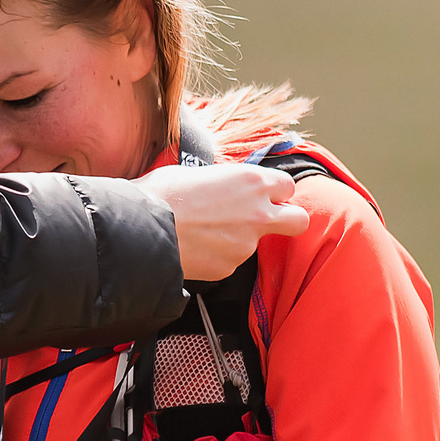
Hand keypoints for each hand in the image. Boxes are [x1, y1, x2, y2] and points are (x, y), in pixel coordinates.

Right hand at [139, 164, 313, 280]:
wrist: (141, 230)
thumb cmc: (161, 194)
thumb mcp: (197, 173)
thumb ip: (224, 182)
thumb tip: (224, 187)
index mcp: (251, 181)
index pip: (287, 186)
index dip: (275, 192)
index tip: (263, 194)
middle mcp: (257, 212)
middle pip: (298, 220)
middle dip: (288, 219)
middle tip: (265, 219)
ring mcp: (246, 244)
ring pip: (255, 242)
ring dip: (238, 238)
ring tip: (203, 232)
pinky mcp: (230, 267)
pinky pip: (230, 260)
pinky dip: (217, 255)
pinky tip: (196, 247)